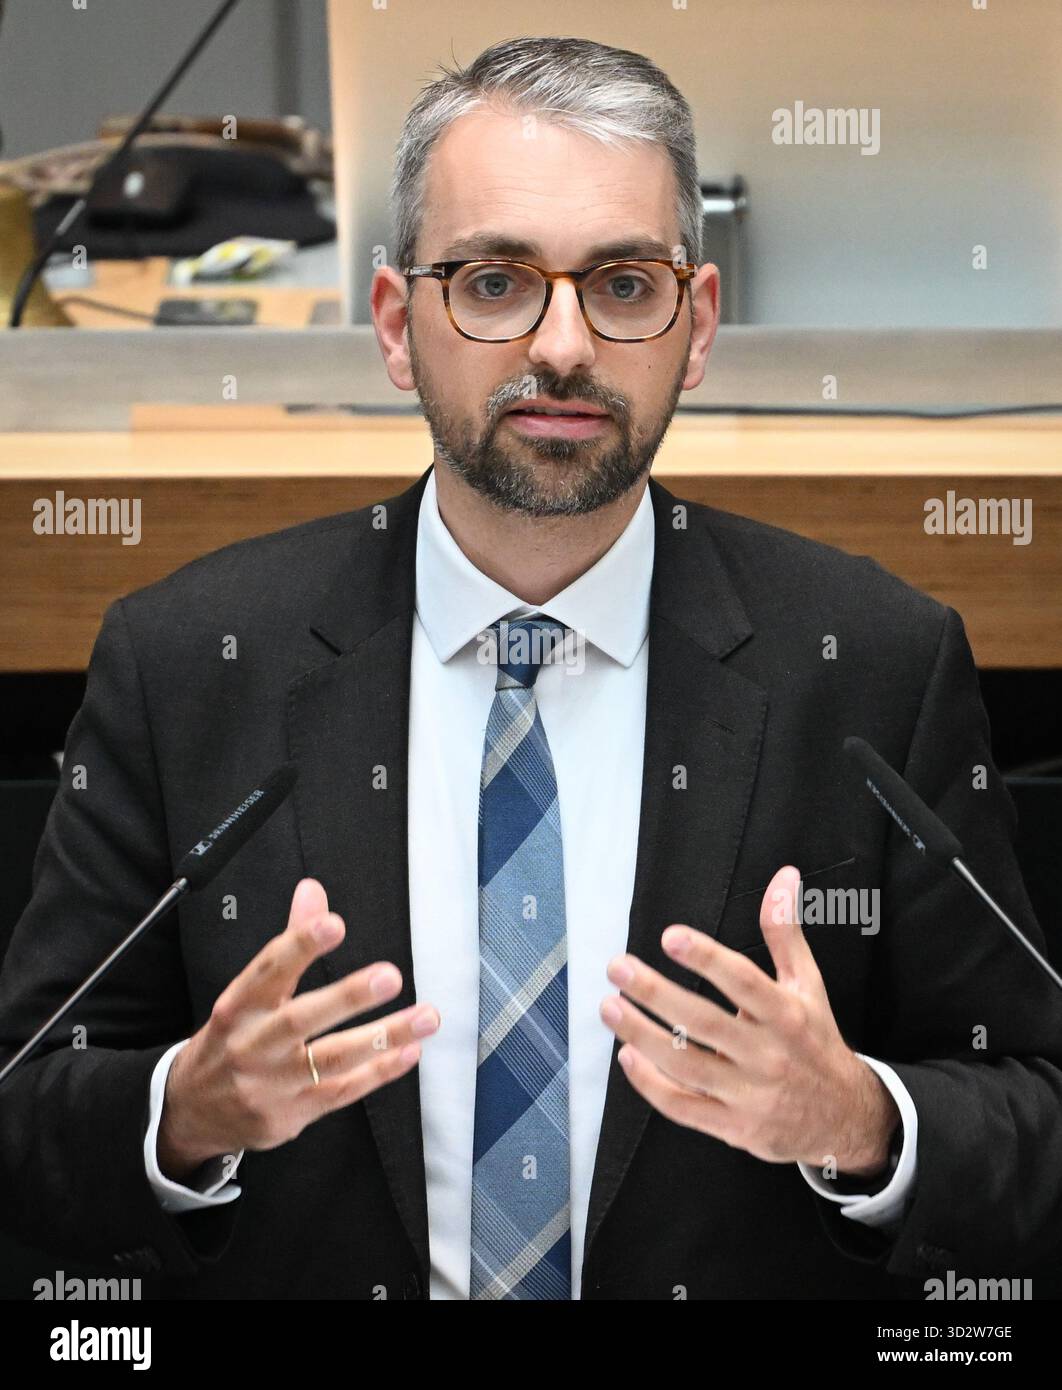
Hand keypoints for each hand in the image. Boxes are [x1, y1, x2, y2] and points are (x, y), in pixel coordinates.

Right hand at [157, 878, 439, 1182]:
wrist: (193, 1112)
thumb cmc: (229, 1041)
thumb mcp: (245, 994)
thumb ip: (288, 944)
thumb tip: (313, 892)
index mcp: (237, 1007)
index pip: (268, 971)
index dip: (299, 945)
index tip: (333, 924)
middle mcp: (252, 1045)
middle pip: (300, 1020)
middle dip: (347, 997)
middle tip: (390, 976)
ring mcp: (273, 1085)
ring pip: (332, 1059)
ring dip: (383, 1037)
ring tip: (424, 1017)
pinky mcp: (293, 1114)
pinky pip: (342, 1092)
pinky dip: (378, 1072)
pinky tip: (409, 1051)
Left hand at [599, 865, 897, 1176]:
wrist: (844, 1119)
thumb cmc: (815, 1042)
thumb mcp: (808, 985)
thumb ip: (786, 932)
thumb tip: (782, 877)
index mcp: (787, 1015)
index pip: (744, 982)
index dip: (707, 959)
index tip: (671, 936)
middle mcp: (768, 1056)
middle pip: (706, 1023)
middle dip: (656, 994)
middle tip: (618, 968)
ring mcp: (749, 1096)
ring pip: (687, 1067)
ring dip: (642, 1036)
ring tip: (609, 1007)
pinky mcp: (732, 1127)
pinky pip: (684, 1108)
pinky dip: (651, 1085)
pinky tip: (627, 1055)